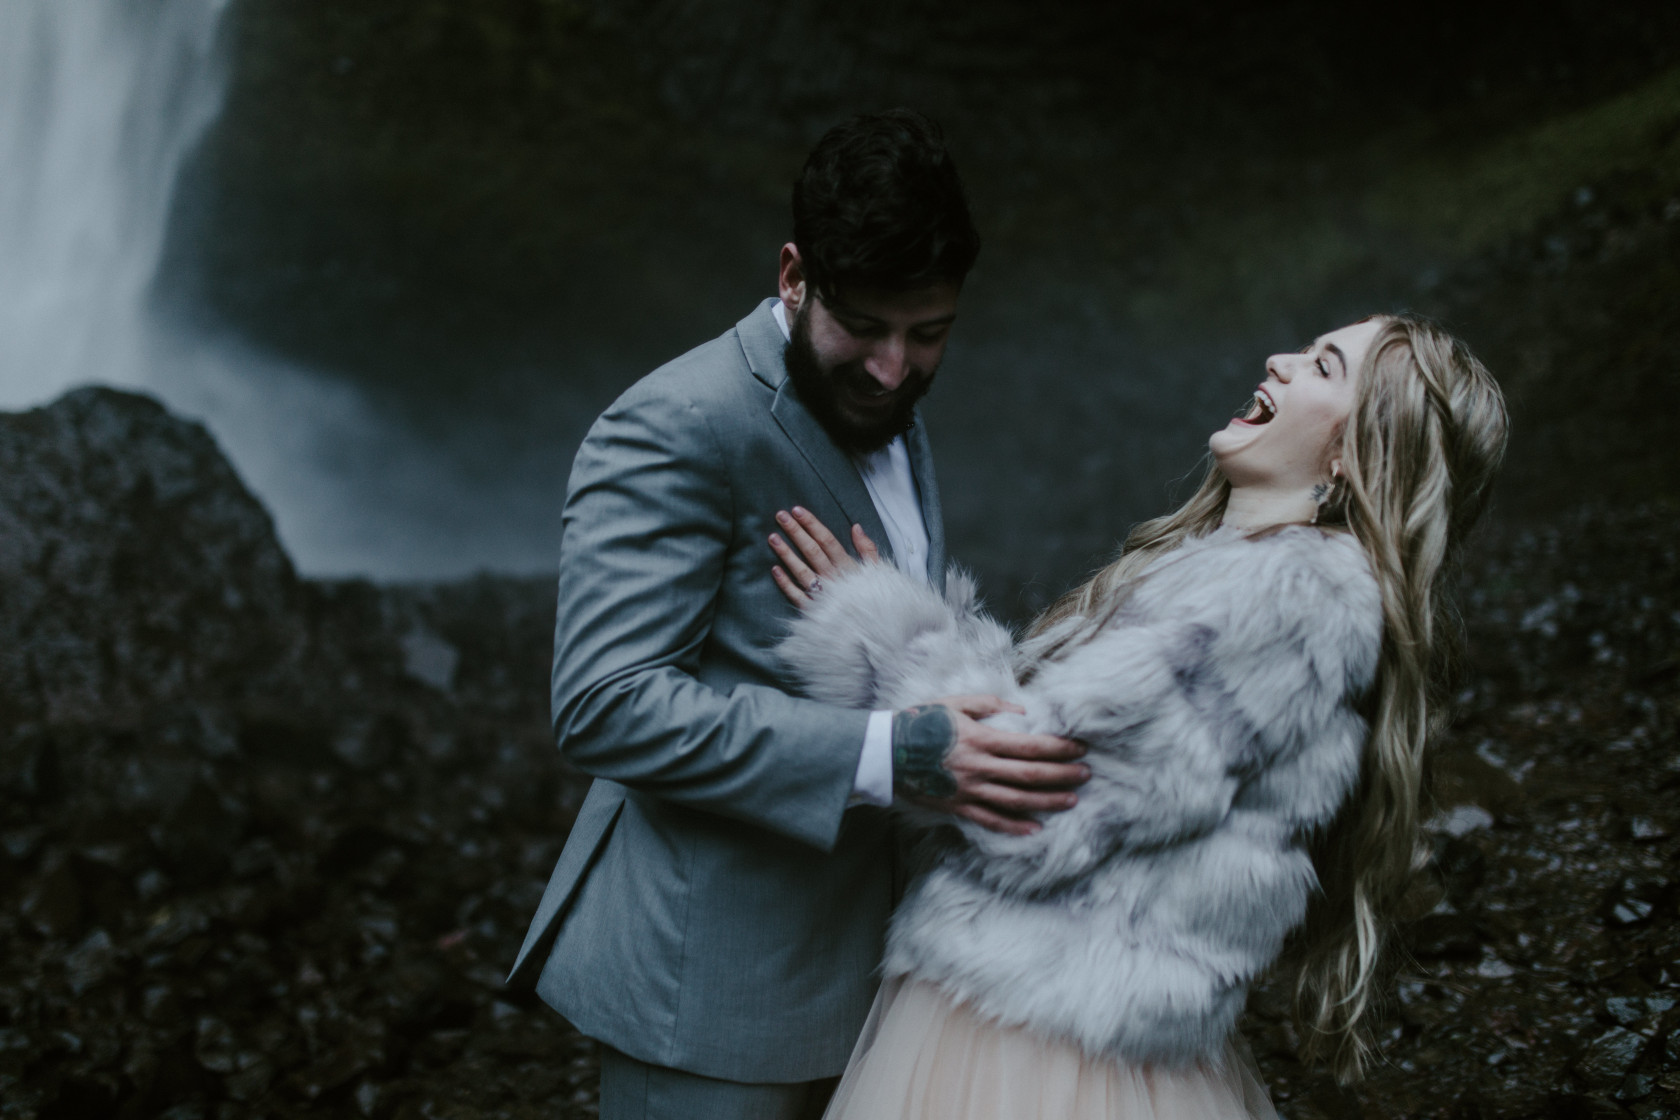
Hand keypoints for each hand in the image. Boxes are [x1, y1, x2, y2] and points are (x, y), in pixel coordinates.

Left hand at [769, 506, 880, 608]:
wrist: (875, 627)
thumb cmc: (874, 597)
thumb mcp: (877, 570)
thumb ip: (867, 549)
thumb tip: (856, 527)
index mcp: (847, 566)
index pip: (827, 540)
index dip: (812, 525)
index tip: (797, 511)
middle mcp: (833, 578)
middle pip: (812, 551)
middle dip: (796, 532)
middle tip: (780, 516)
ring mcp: (822, 594)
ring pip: (802, 571)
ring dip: (786, 554)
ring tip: (772, 538)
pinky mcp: (814, 610)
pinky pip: (797, 596)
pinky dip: (785, 584)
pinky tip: (774, 570)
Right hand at [893, 695, 1088, 835]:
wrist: (885, 752)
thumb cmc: (920, 723)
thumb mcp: (954, 704)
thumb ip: (989, 705)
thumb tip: (1022, 711)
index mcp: (980, 739)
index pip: (1030, 746)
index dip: (1058, 748)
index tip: (1080, 748)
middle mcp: (978, 768)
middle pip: (1030, 776)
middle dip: (1062, 776)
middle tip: (1086, 774)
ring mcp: (968, 791)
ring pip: (1016, 801)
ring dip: (1047, 802)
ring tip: (1071, 800)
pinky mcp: (958, 807)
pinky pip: (991, 820)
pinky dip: (1014, 826)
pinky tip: (1035, 828)